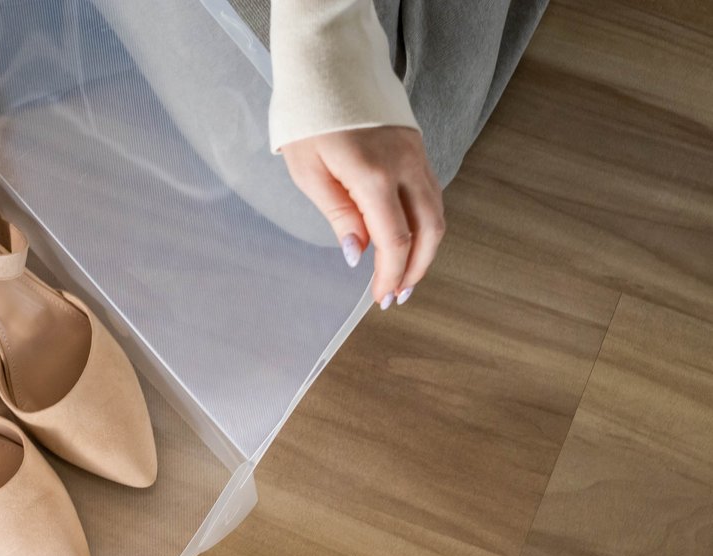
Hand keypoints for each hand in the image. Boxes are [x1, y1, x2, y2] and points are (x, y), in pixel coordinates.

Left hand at [282, 126, 444, 309]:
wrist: (330, 68)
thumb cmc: (310, 120)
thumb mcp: (309, 173)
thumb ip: (339, 215)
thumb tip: (357, 253)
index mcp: (373, 176)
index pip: (395, 240)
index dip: (390, 274)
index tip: (381, 297)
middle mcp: (405, 166)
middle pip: (429, 231)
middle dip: (416, 269)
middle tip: (397, 295)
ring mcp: (417, 155)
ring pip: (436, 212)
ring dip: (425, 249)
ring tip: (405, 275)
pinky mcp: (418, 148)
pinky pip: (431, 193)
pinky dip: (425, 223)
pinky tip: (408, 239)